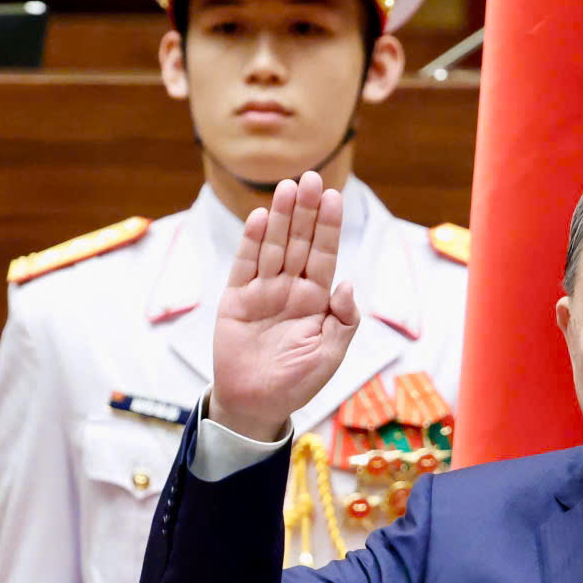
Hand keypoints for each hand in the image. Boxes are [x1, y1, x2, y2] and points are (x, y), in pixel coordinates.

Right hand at [208, 171, 360, 440]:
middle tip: (311, 177)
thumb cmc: (297, 382)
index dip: (329, 226)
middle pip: (300, 241)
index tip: (334, 196)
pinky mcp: (236, 299)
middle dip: (306, 210)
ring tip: (288, 187)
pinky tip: (262, 218)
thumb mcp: (331, 353)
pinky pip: (245, 265)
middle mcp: (291, 288)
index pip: (325, 254)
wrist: (256, 405)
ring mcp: (263, 291)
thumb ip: (343, 319)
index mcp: (316, 299)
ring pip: (274, 246)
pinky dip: (253, 242)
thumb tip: (346, 282)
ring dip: (282, 217)